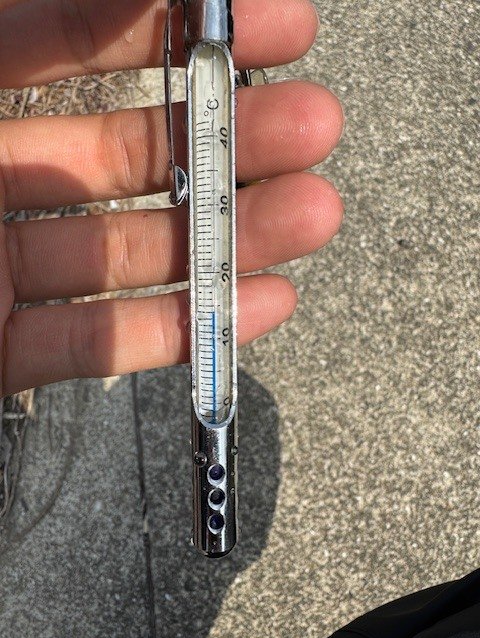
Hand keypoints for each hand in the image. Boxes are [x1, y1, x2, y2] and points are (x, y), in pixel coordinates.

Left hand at [0, 0, 342, 396]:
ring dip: (224, 241)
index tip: (268, 29)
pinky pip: (96, 341)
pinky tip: (248, 306)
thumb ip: (40, 29)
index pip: (81, 44)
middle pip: (129, 160)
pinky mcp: (1, 350)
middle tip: (310, 128)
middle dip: (227, 143)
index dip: (178, 35)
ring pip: (127, 253)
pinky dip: (171, 330)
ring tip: (310, 215)